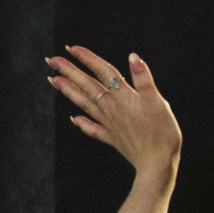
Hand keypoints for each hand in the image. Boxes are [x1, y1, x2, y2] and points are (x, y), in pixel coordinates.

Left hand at [47, 46, 180, 182]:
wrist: (156, 163)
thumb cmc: (162, 132)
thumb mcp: (157, 102)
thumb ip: (144, 79)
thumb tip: (133, 57)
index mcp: (123, 97)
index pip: (103, 72)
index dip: (88, 59)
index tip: (72, 48)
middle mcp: (112, 108)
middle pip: (87, 85)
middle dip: (69, 71)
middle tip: (51, 60)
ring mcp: (110, 124)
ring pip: (85, 103)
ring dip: (69, 91)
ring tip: (53, 81)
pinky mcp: (113, 138)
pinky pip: (93, 129)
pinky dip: (83, 123)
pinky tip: (73, 119)